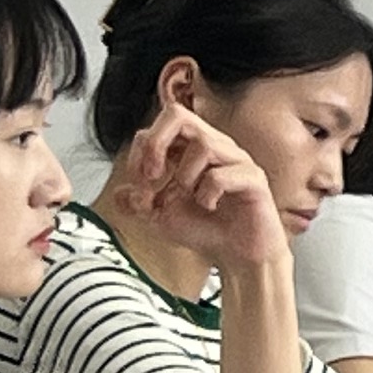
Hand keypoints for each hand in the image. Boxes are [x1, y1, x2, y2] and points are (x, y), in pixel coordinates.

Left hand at [100, 104, 287, 274]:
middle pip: (178, 114)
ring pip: (203, 144)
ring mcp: (237, 160)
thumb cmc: (207, 230)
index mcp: (192, 148)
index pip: (160, 124)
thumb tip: (119, 194)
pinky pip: (222, 175)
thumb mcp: (160, 217)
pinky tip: (210, 207)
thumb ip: (138, 203)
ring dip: (185, 176)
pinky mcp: (254, 179)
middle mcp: (215, 146)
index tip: (141, 181)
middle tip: (152, 176)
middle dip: (156, 145)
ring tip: (189, 197)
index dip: (143, 149)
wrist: (238, 257)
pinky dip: (207, 195)